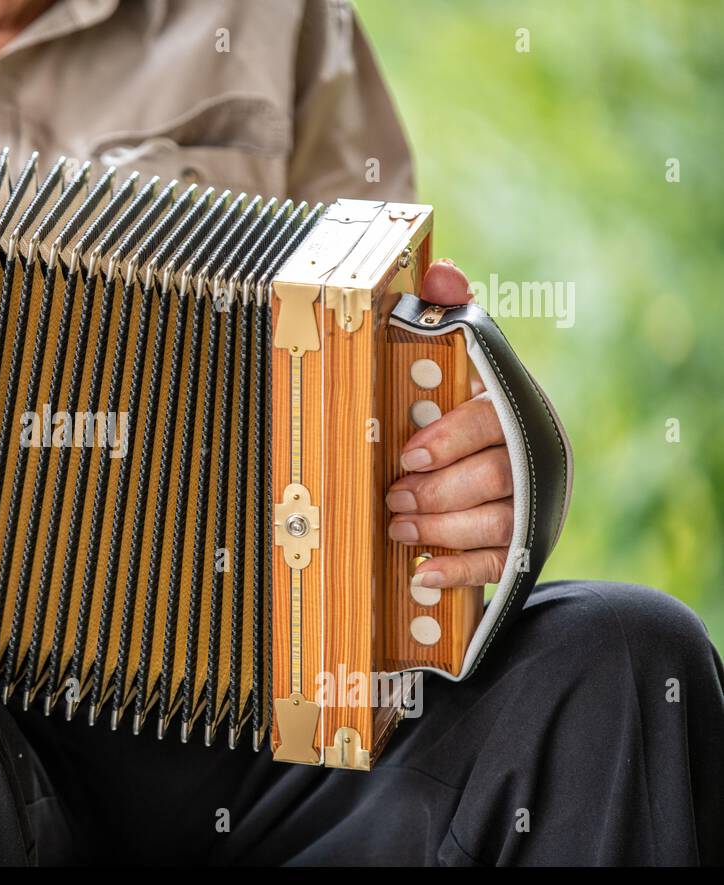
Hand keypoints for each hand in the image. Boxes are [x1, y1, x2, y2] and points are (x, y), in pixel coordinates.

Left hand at [385, 259, 511, 588]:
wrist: (511, 469)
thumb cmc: (471, 411)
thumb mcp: (462, 362)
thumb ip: (451, 315)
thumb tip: (441, 272)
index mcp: (514, 409)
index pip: (491, 422)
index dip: (449, 439)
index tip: (408, 454)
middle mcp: (531, 457)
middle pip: (494, 477)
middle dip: (438, 490)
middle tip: (393, 495)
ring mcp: (530, 504)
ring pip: (496, 521)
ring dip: (442, 528)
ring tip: (399, 526)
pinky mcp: (523, 547)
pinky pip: (498, 564)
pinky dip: (460, 569)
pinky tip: (424, 572)